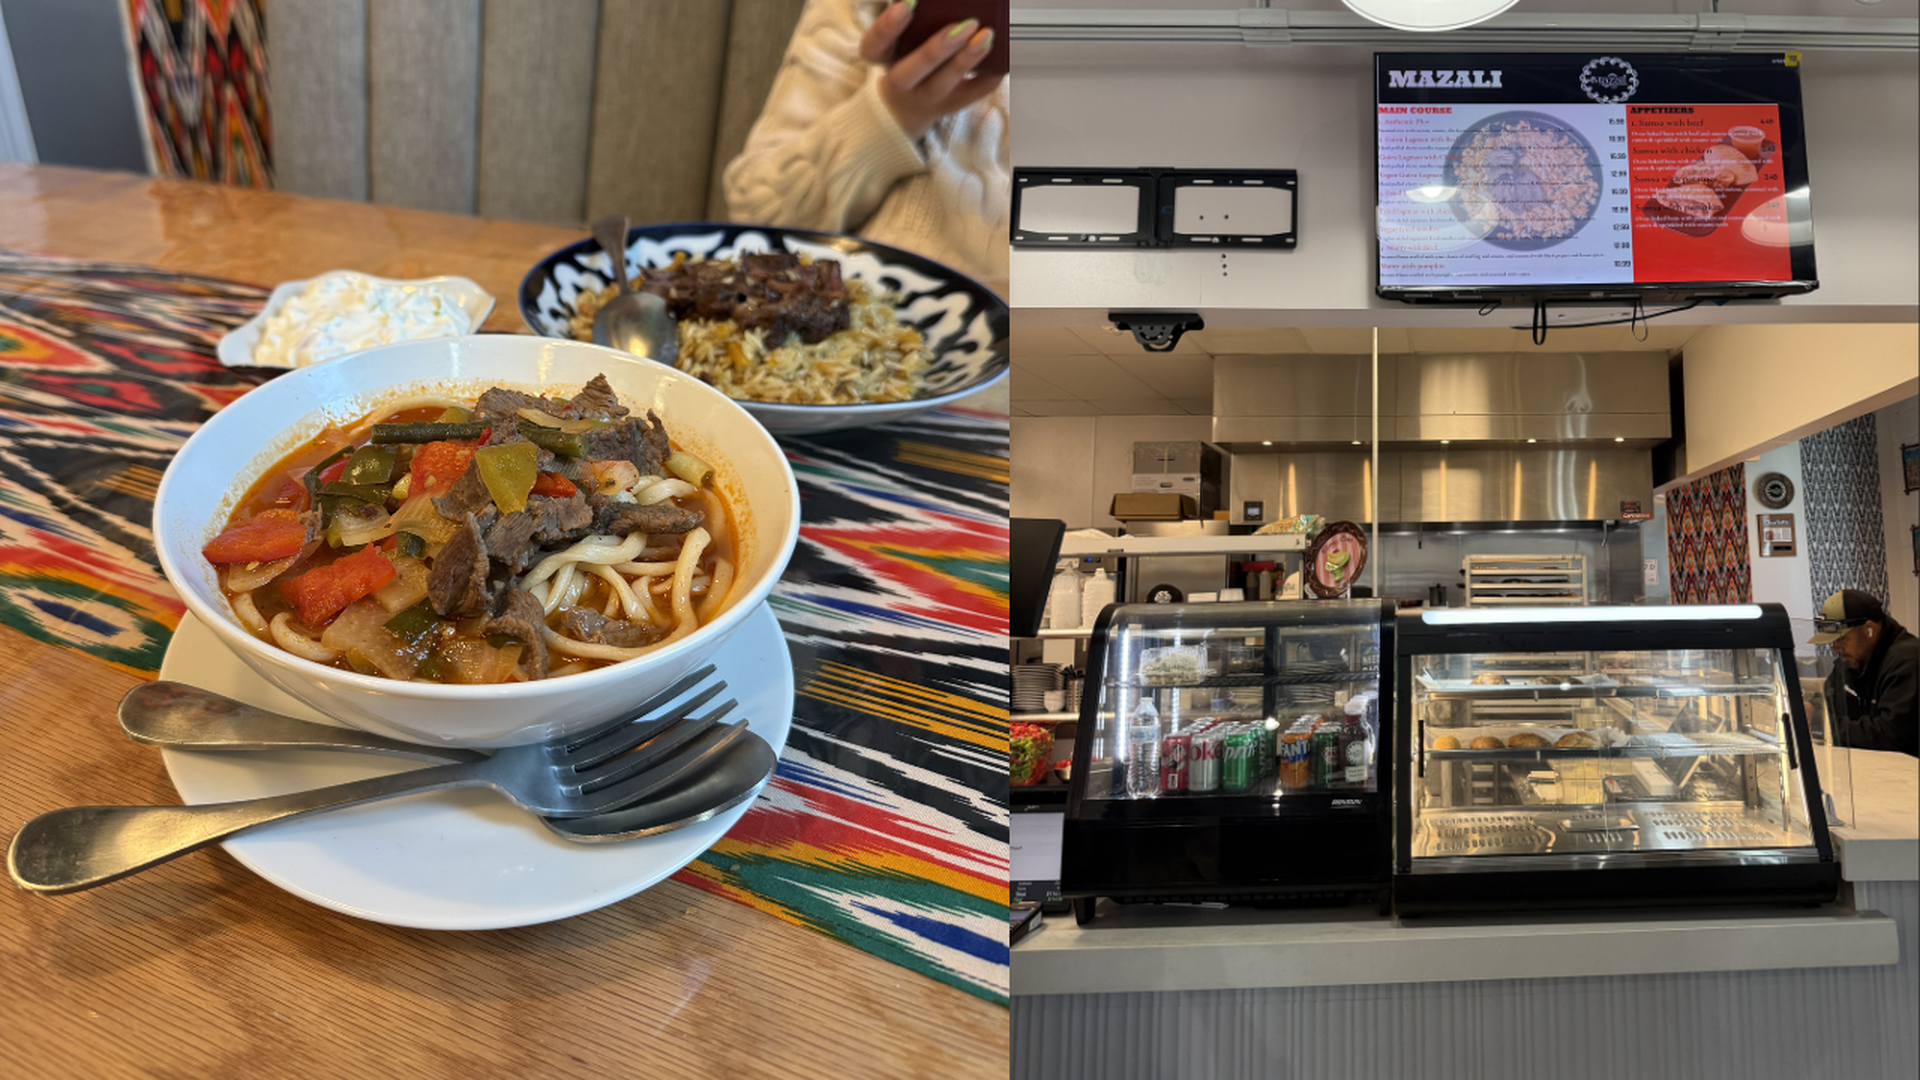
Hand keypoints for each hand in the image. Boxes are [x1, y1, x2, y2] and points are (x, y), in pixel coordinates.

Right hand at [862, 2, 1003, 141]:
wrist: (904, 108)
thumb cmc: (904, 60)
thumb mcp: (897, 41)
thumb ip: (913, 24)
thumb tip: (933, 2)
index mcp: (883, 58)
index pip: (874, 46)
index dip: (888, 27)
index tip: (908, 4)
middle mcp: (900, 83)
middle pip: (912, 70)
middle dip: (939, 48)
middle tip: (966, 24)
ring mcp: (925, 98)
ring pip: (943, 84)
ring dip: (967, 60)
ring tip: (987, 36)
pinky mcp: (949, 106)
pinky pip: (971, 95)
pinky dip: (988, 77)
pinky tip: (1001, 59)